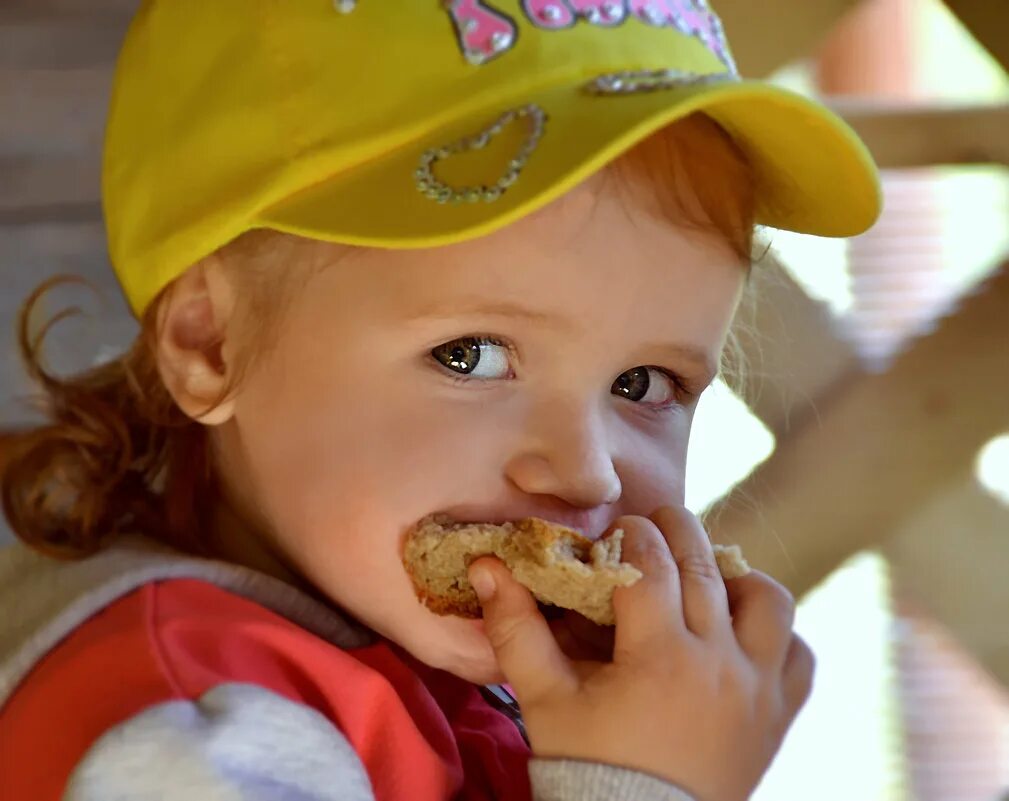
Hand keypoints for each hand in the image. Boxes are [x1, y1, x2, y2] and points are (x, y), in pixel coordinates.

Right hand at [468, 505, 814, 800]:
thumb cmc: (585, 764)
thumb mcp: (543, 697)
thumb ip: (516, 628)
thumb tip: (486, 566)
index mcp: (659, 657)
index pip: (651, 563)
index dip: (630, 534)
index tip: (614, 533)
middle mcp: (718, 665)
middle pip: (706, 566)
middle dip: (676, 532)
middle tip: (653, 527)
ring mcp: (758, 691)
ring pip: (770, 601)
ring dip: (738, 578)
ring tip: (706, 580)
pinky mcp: (778, 717)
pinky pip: (800, 656)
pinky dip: (777, 635)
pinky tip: (742, 633)